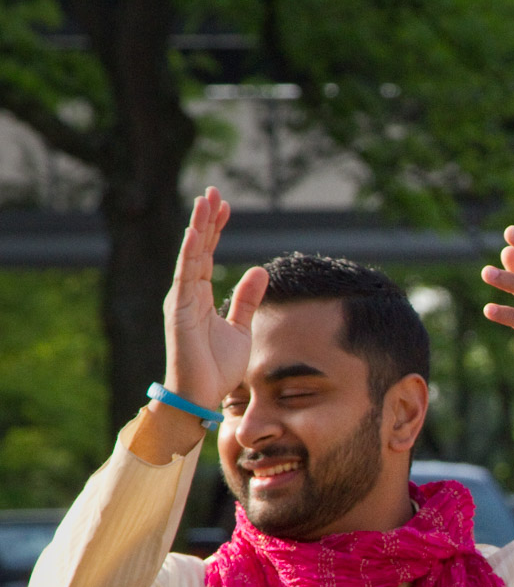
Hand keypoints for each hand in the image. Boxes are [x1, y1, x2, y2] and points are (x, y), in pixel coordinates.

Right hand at [161, 186, 267, 410]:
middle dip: (207, 219)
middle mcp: (188, 292)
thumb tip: (258, 271)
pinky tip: (196, 233)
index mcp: (200, 294)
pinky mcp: (181, 310)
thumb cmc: (217, 367)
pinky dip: (191, 254)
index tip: (225, 205)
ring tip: (205, 200)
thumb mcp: (241, 327)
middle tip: (214, 191)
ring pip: (191, 255)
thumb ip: (246, 299)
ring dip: (199, 227)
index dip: (216, 229)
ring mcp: (182, 299)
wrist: (201, 395)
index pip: (208, 253)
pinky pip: (186, 276)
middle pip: (198, 247)